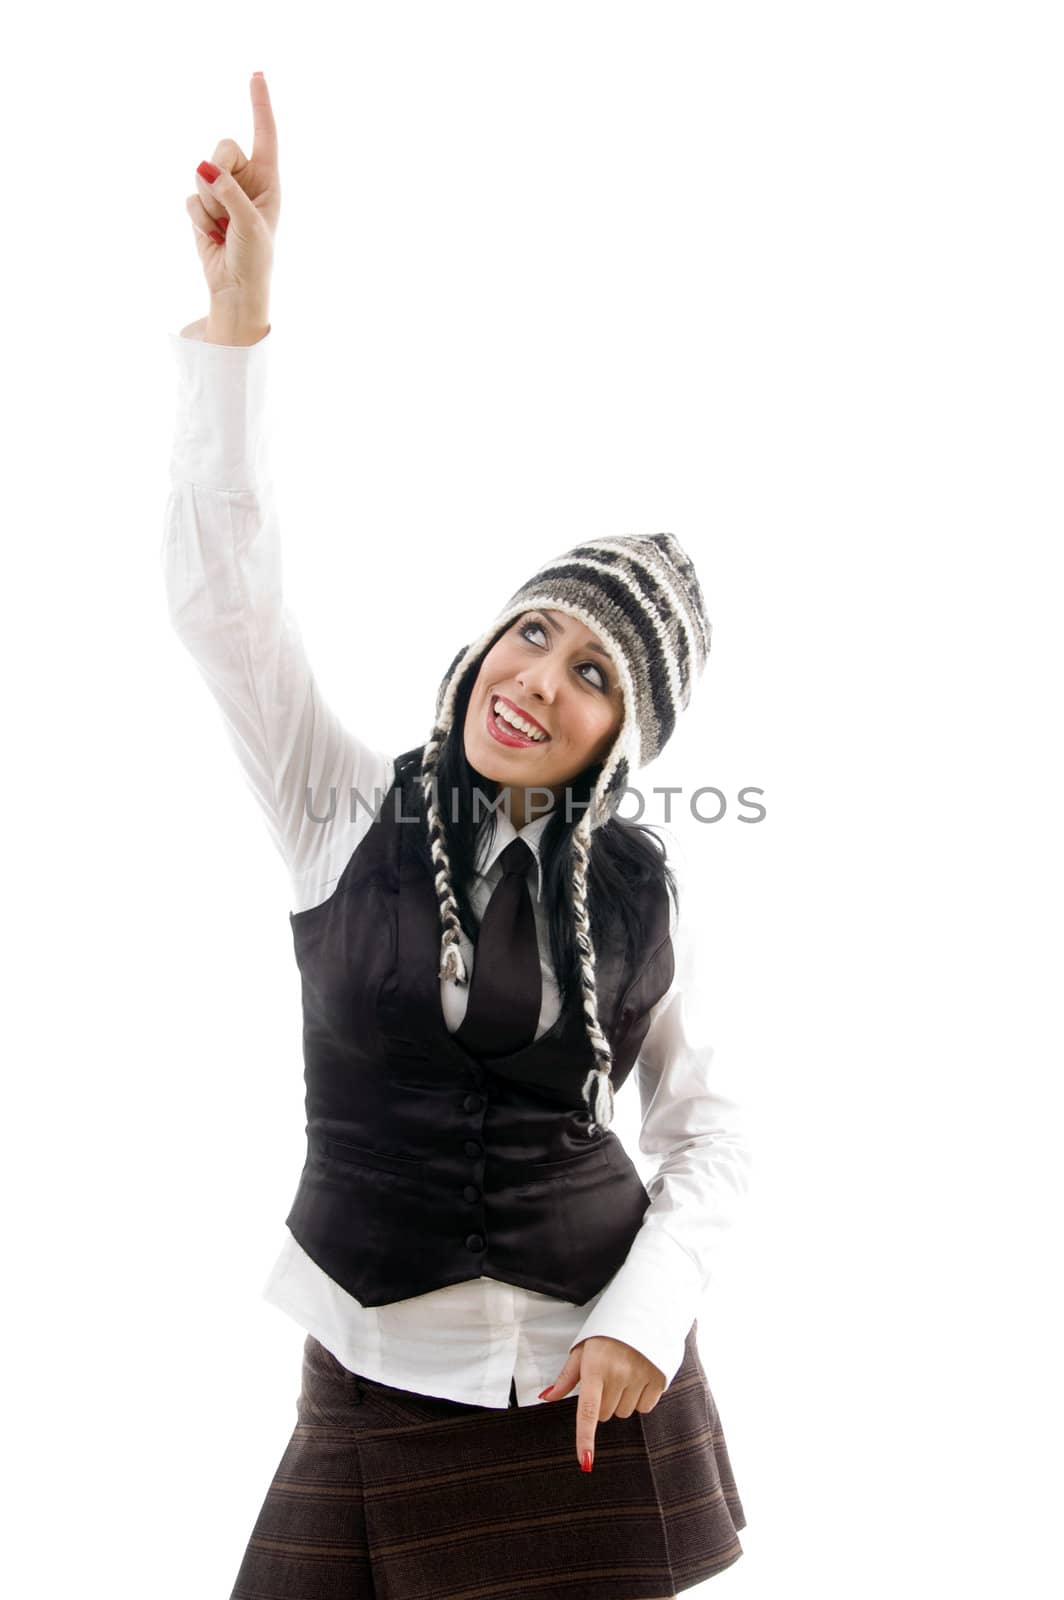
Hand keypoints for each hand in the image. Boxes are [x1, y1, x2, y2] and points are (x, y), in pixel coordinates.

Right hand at [184, 72, 278, 316]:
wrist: (235, 289)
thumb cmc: (254, 259)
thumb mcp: (250, 224)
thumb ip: (230, 193)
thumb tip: (205, 169)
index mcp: (268, 180)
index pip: (265, 134)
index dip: (260, 104)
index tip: (258, 74)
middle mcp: (245, 180)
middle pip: (222, 149)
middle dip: (219, 176)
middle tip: (229, 209)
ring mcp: (222, 191)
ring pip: (201, 174)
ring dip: (209, 205)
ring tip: (223, 228)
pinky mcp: (202, 205)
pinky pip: (190, 197)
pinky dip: (198, 219)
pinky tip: (212, 235)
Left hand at [539, 1335, 665, 1470]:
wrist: (642, 1312)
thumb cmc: (605, 1334)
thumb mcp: (582, 1350)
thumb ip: (566, 1378)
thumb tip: (546, 1398)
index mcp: (595, 1368)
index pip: (588, 1411)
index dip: (586, 1438)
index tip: (586, 1461)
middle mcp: (618, 1374)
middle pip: (606, 1414)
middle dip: (605, 1401)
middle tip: (607, 1378)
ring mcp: (640, 1376)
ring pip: (626, 1412)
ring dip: (623, 1400)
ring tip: (624, 1373)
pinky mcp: (659, 1378)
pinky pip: (646, 1407)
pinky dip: (641, 1398)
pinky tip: (639, 1377)